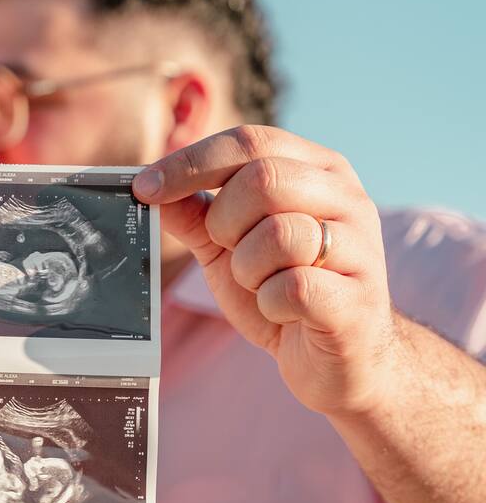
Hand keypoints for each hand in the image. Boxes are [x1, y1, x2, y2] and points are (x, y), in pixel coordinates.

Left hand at [133, 125, 397, 415]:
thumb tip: (148, 186)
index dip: (190, 162)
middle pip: (263, 179)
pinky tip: (281, 311)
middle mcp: (346, 198)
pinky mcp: (357, 298)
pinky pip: (293, 287)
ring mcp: (359, 247)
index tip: (144, 188)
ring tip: (261, 285)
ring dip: (248, 269)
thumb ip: (195, 214)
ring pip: (279, 234)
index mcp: (317, 170)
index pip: (249, 141)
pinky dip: (270, 303)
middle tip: (228, 250)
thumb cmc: (287, 293)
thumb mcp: (231, 247)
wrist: (342, 360)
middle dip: (224, 222)